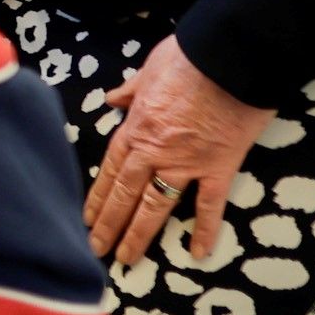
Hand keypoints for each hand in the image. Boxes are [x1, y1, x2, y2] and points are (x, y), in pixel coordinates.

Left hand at [83, 34, 278, 271]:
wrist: (229, 56)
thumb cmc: (189, 57)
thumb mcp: (150, 69)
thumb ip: (130, 90)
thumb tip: (113, 98)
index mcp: (135, 128)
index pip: (110, 170)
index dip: (97, 197)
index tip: (86, 219)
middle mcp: (154, 151)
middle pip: (126, 194)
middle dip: (109, 224)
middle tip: (96, 250)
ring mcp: (186, 162)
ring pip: (156, 205)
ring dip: (140, 234)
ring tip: (127, 258)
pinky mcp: (219, 167)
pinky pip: (210, 204)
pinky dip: (206, 229)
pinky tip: (198, 253)